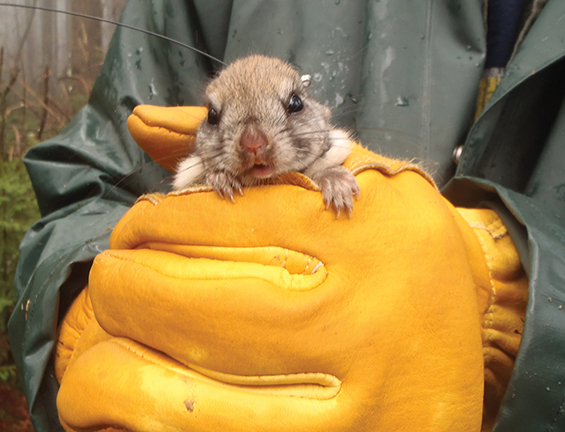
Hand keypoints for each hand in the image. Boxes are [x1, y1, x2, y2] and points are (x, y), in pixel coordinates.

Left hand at [54, 145, 525, 431]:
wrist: (474, 330)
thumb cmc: (395, 246)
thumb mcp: (348, 173)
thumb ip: (252, 144)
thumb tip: (143, 121)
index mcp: (365, 228)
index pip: (221, 218)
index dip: (152, 224)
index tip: (133, 231)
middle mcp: (361, 313)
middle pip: (195, 305)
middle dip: (122, 291)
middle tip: (111, 283)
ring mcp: (351, 404)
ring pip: (183, 399)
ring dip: (110, 374)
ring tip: (97, 356)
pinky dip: (147, 426)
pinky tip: (126, 405)